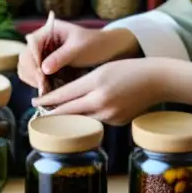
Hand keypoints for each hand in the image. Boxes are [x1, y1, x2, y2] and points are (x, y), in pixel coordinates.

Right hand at [16, 21, 139, 89]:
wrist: (107, 50)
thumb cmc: (95, 44)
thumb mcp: (79, 48)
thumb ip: (61, 56)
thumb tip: (44, 69)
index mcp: (49, 30)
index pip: (32, 44)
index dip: (34, 60)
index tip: (41, 75)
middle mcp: (42, 41)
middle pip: (25, 56)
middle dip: (31, 72)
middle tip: (42, 86)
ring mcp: (43, 53)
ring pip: (27, 67)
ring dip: (32, 79)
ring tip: (44, 89)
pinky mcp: (46, 65)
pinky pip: (34, 75)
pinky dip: (37, 82)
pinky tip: (46, 89)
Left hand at [32, 58, 174, 124]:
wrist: (157, 80)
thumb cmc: (128, 69)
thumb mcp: (102, 70)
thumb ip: (82, 84)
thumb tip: (64, 99)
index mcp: (96, 83)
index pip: (64, 95)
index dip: (47, 100)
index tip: (34, 102)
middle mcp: (101, 101)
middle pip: (69, 111)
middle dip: (52, 113)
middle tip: (38, 114)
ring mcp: (110, 115)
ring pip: (81, 119)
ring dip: (69, 118)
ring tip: (57, 116)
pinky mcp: (117, 123)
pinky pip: (97, 121)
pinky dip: (90, 117)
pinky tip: (90, 112)